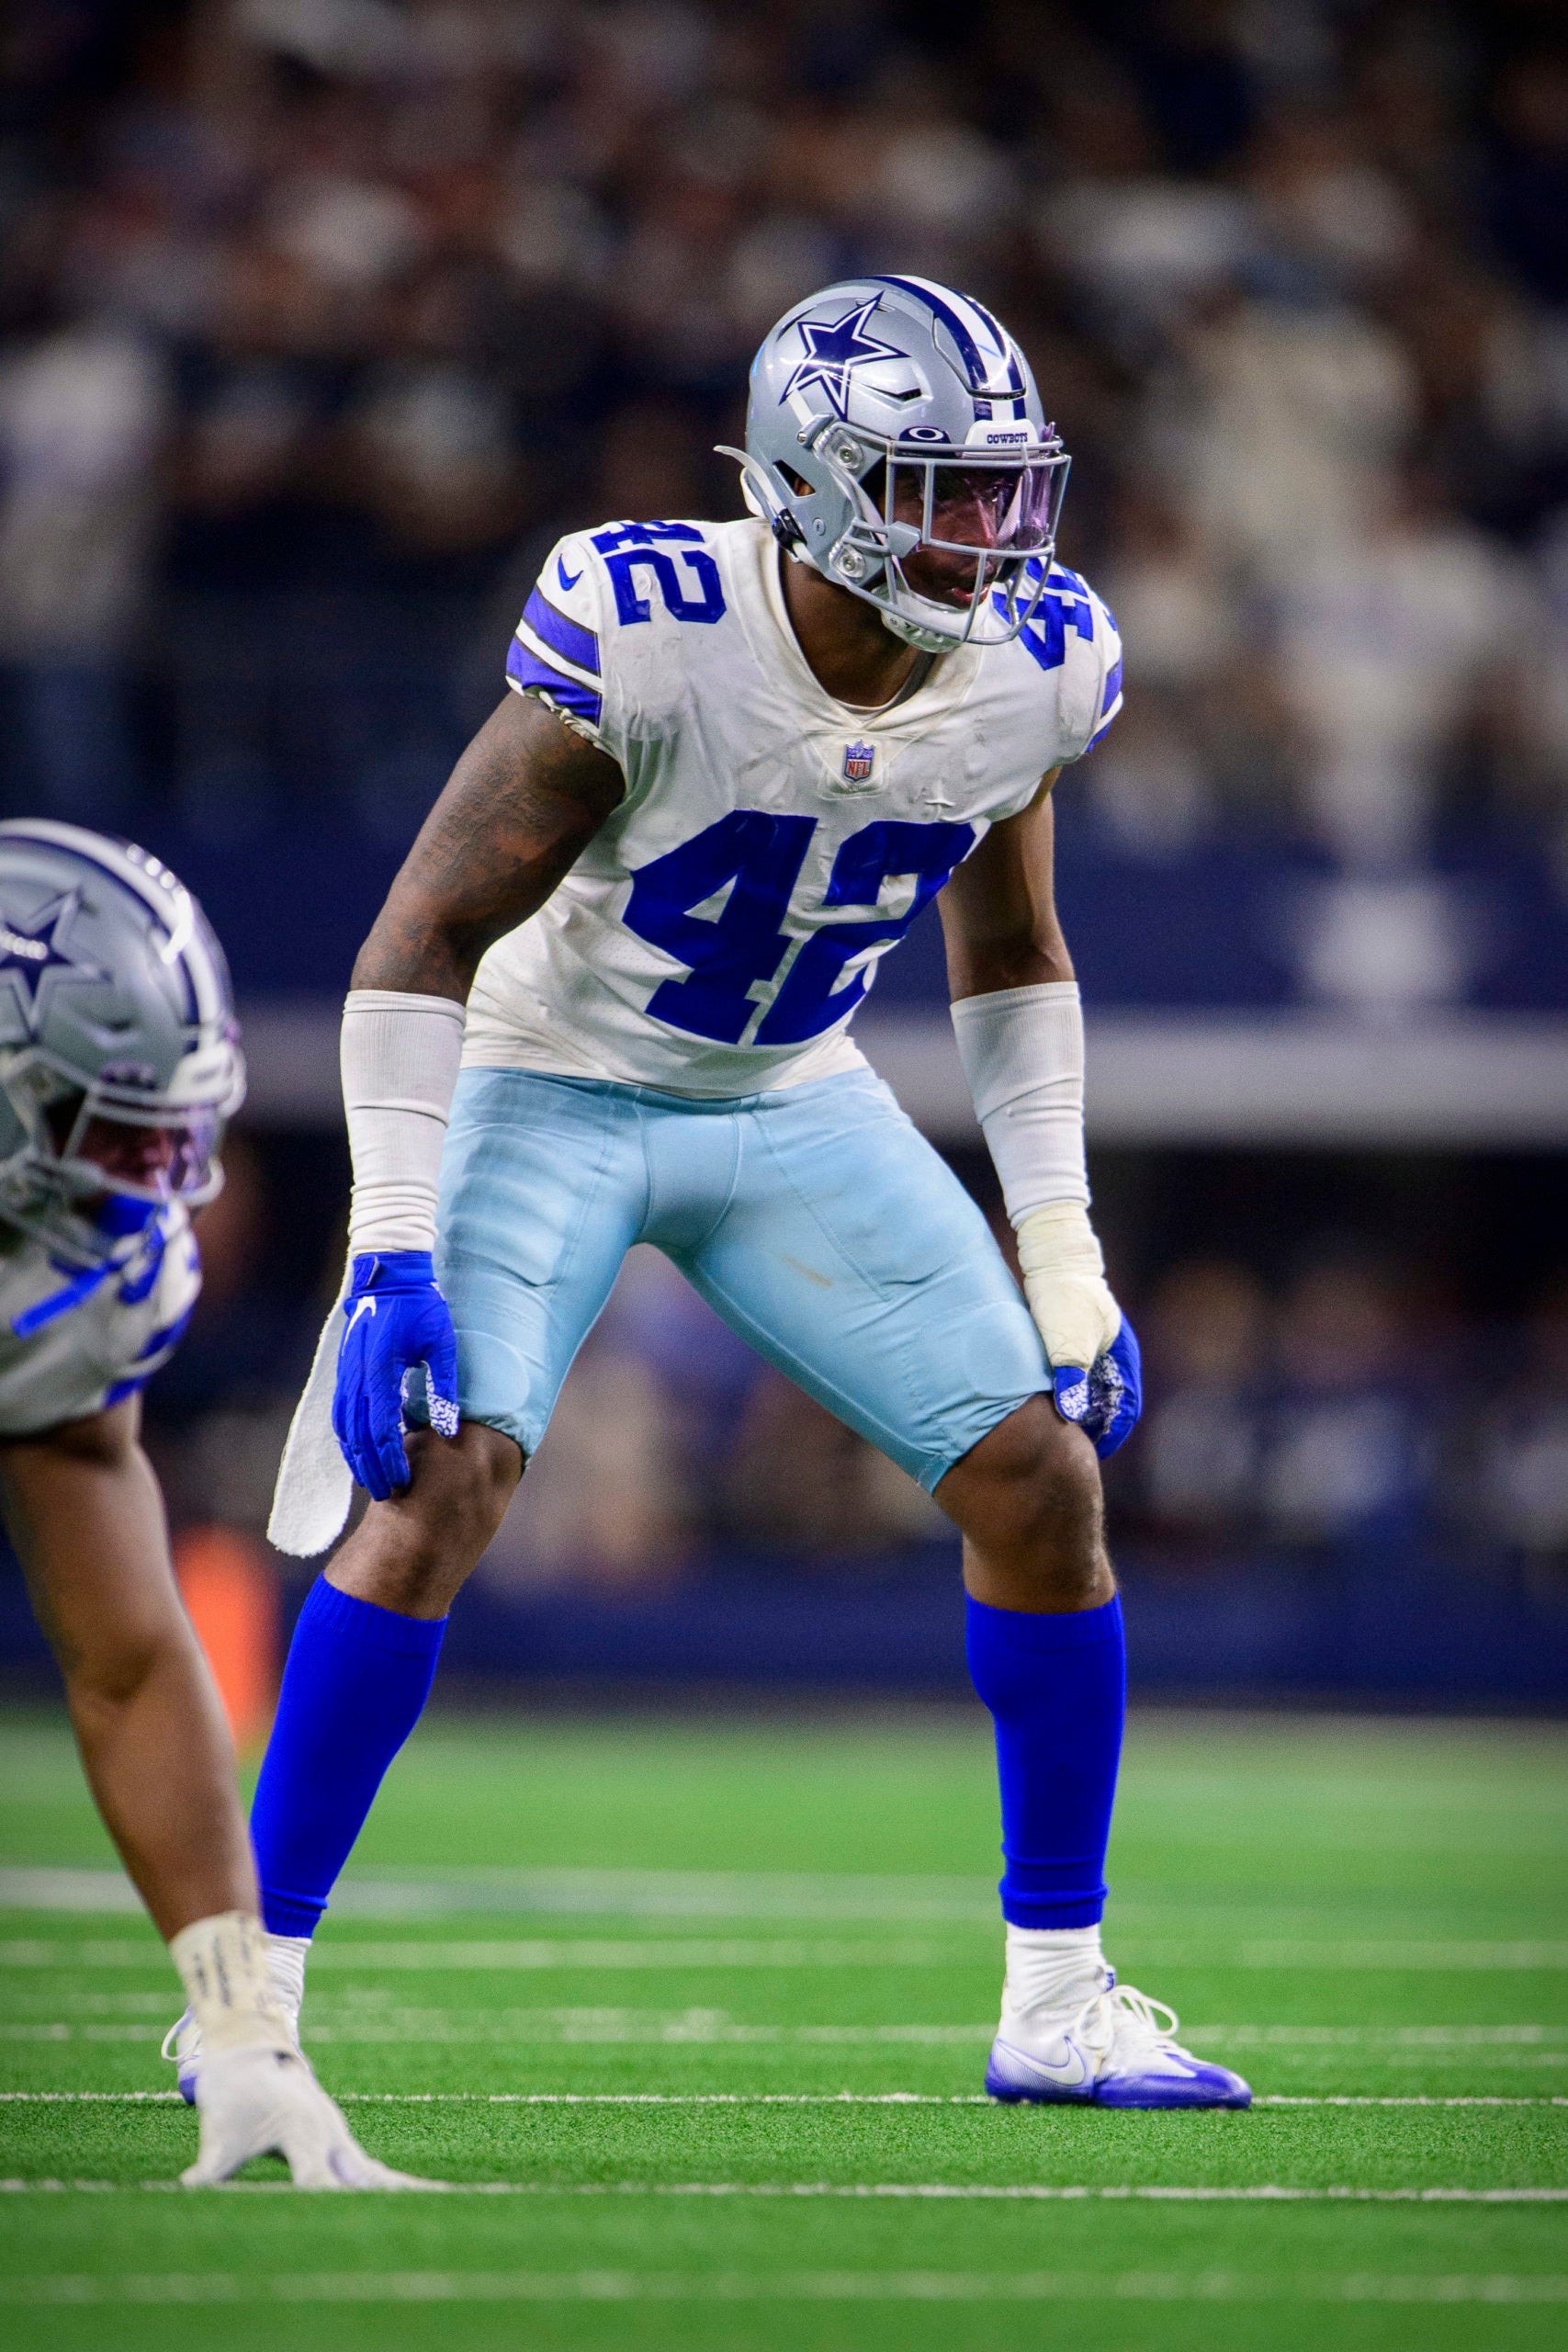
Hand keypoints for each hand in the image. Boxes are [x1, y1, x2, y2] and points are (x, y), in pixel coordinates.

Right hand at [331, 1250, 458, 1499]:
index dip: (390, 1458)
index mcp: (381, 1369)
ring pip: (344, 1427)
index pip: (381, 1426)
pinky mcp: (344, 1372)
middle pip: (358, 1435)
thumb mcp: (442, 1342)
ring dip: (356, 1458)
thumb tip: (450, 1428)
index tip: (402, 1481)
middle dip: (372, 1467)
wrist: (388, 1277)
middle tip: (390, 1494)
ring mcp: (346, 1374)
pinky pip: (341, 1414)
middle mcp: (357, 1376)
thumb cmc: (421, 1307)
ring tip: (374, 1482)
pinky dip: (348, 1439)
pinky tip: (360, 1454)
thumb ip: (445, 1384)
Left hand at [1015, 1202, 1142, 1458]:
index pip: (1126, 1410)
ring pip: (1089, 1391)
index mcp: (1122, 1357)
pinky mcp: (1074, 1339)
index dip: (1110, 1436)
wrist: (1051, 1253)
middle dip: (1092, 1428)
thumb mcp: (1067, 1339)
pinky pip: (1073, 1376)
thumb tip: (1072, 1416)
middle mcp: (1113, 1355)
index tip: (1090, 1455)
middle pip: (1108, 1404)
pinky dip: (1063, 1393)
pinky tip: (1042, 1403)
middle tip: (1069, 1450)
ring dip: (1076, 1412)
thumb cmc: (1062, 1295)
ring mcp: (1095, 1346)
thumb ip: (1072, 1377)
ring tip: (1056, 1433)